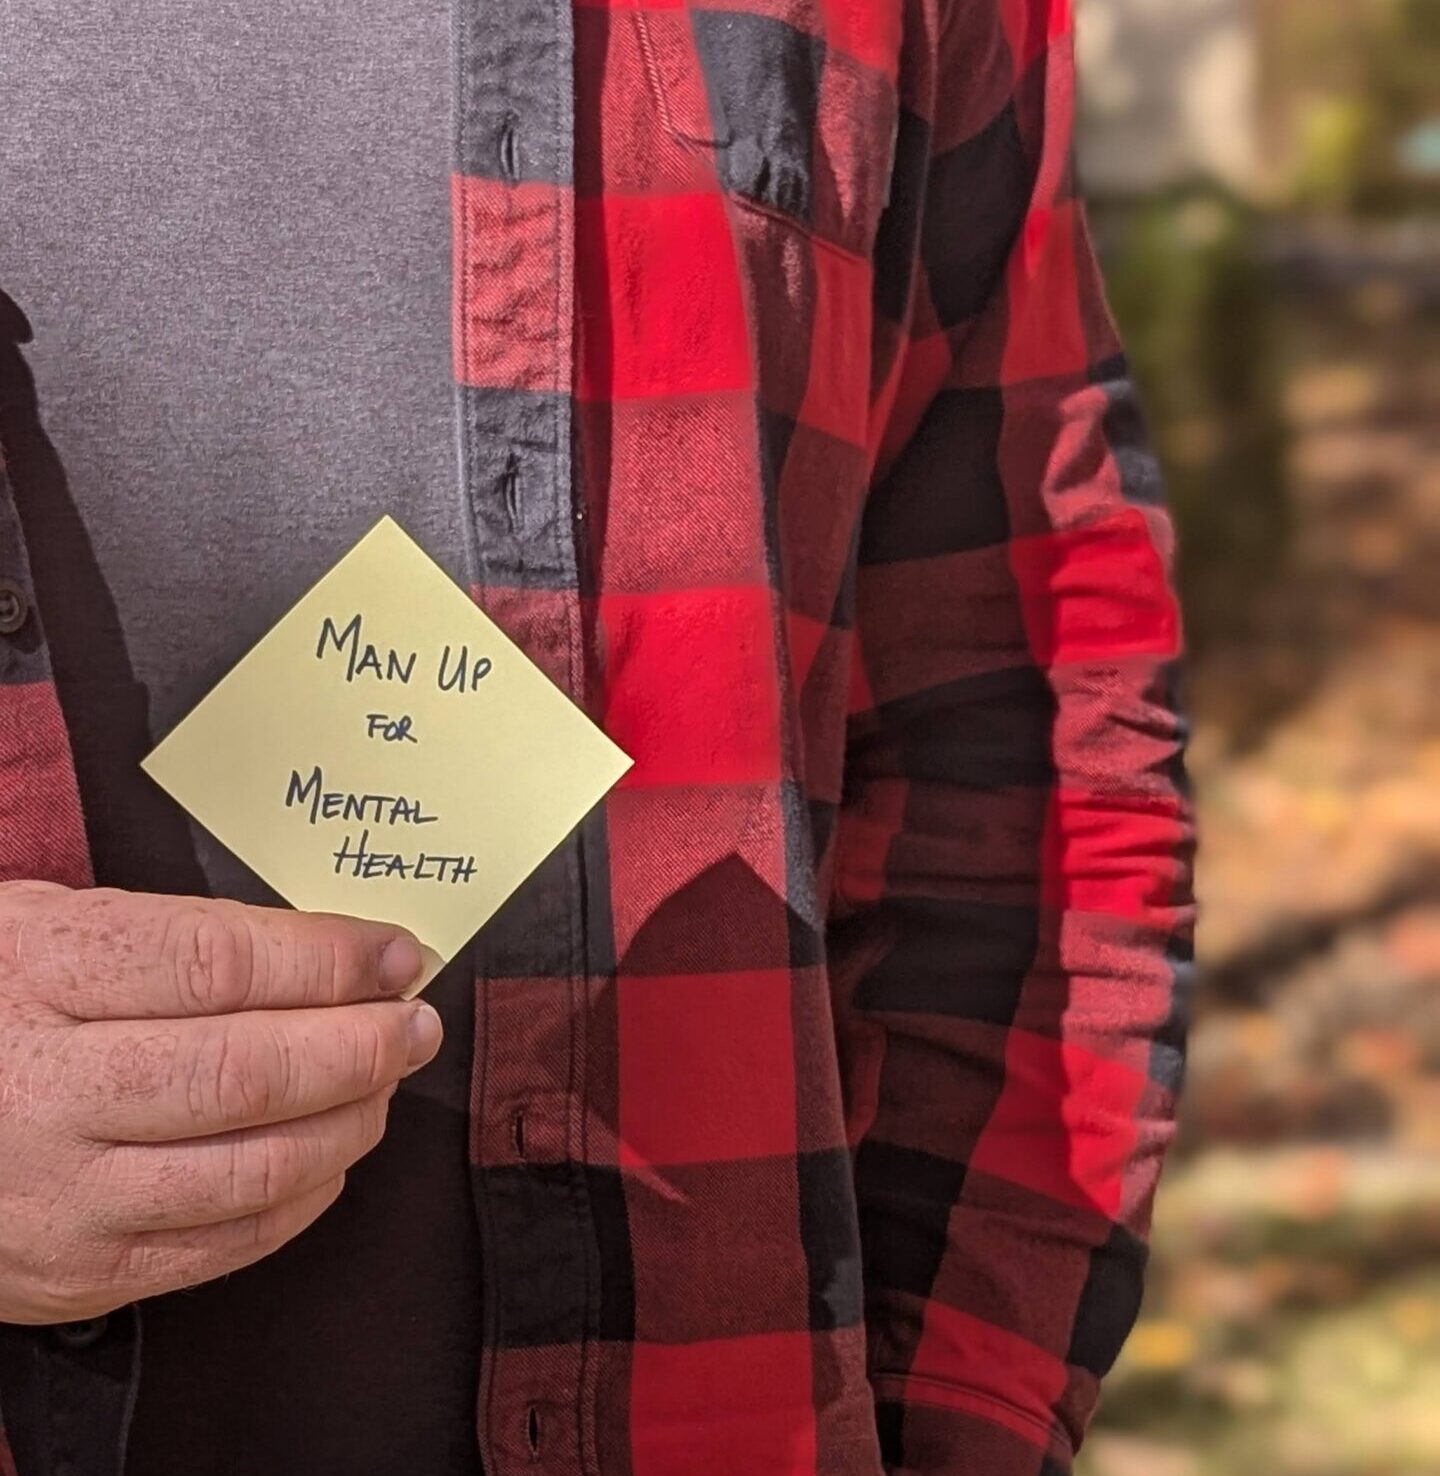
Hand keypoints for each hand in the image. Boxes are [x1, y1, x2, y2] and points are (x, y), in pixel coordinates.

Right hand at [0, 881, 441, 1323]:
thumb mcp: (46, 926)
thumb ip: (177, 935)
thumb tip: (329, 950)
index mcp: (42, 974)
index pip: (220, 964)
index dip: (330, 959)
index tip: (396, 954)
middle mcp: (49, 1091)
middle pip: (251, 1073)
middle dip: (362, 1045)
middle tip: (415, 1023)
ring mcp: (65, 1194)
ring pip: (256, 1167)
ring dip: (352, 1120)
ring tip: (385, 1079)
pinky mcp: (81, 1271)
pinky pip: (230, 1241)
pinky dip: (305, 1194)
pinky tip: (332, 1149)